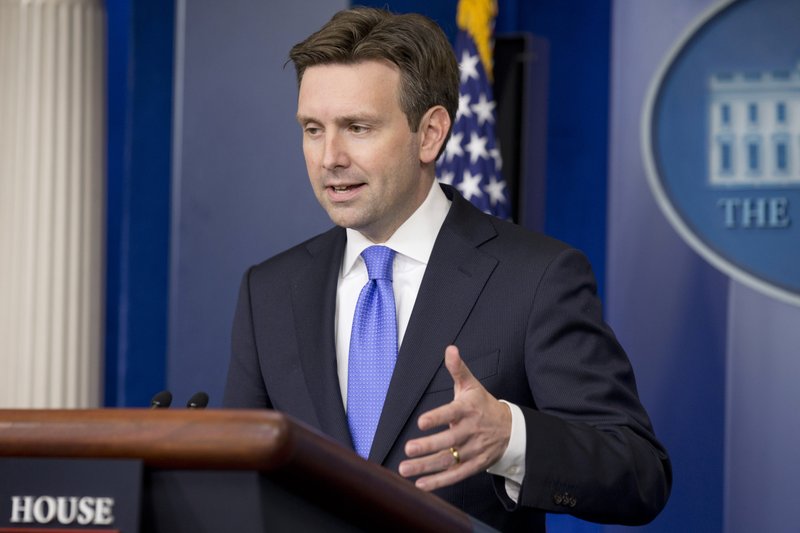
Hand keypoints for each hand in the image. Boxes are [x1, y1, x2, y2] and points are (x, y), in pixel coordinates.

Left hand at [398, 345, 511, 490]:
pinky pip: (456, 475)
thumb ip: (458, 369)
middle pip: (449, 441)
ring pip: (449, 460)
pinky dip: (439, 482)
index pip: (452, 413)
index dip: (438, 418)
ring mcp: (474, 450)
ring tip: (405, 469)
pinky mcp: (475, 465)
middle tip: (408, 449)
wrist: (511, 429)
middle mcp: (471, 431)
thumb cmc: (483, 404)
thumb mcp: (472, 385)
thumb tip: (450, 348)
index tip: (421, 422)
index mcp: (469, 409)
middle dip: (428, 447)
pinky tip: (421, 484)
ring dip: (426, 467)